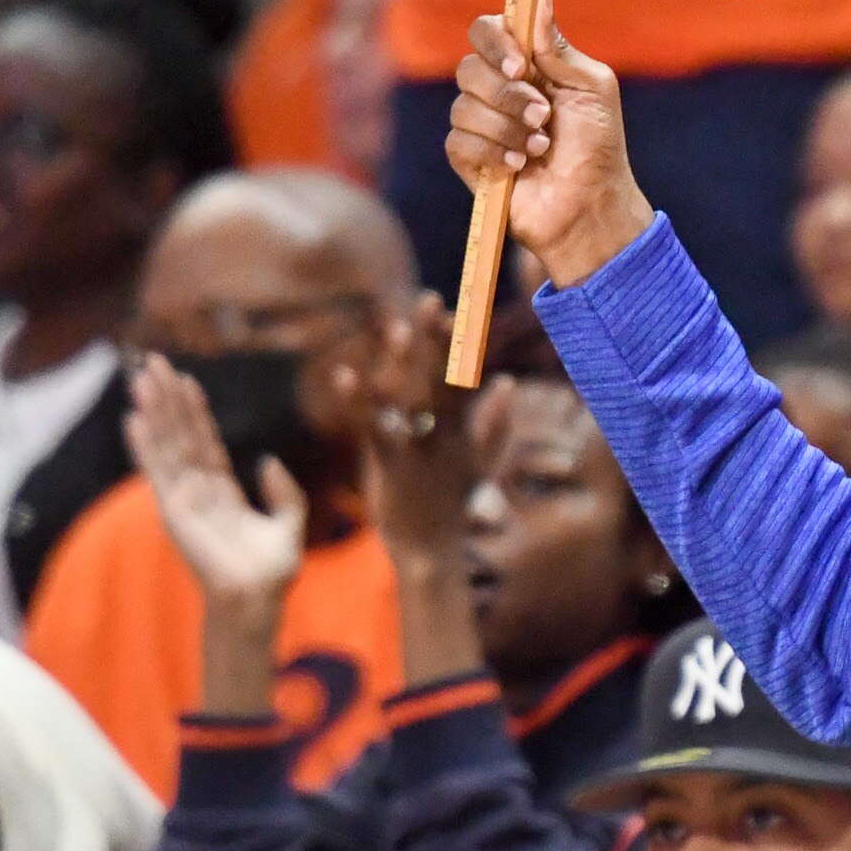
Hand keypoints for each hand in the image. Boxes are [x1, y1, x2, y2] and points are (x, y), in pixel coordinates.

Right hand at [125, 353, 305, 615]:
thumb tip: (267, 461)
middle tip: (153, 362)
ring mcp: (184, 499)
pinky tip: (134, 419)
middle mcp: (198, 490)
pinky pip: (158, 471)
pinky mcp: (174, 511)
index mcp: (222, 491)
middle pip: (179, 435)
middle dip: (168, 399)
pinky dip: (145, 446)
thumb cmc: (272, 571)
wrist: (257, 599)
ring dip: (153, 411)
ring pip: (166, 445)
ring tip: (141, 377)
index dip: (195, 411)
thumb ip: (283, 491)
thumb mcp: (289, 522)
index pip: (205, 441)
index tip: (187, 379)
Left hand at [339, 298, 478, 561]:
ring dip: (401, 362)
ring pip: (409, 399)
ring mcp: (416, 450)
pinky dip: (356, 401)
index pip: (465, 379)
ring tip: (392, 326)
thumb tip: (507, 384)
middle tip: (429, 299)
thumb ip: (495, 424)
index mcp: (463, 432)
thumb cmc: (452, 504)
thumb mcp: (481, 463)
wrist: (430, 551)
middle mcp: (442, 435)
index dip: (460, 345)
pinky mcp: (388, 466)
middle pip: (439, 378)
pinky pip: (371, 428)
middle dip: (434, 339)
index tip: (456, 311)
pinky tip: (343, 374)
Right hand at [446, 0, 656, 288]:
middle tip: (544, 116)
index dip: (495, 41)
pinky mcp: (468, 159)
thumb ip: (558, 47)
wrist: (591, 203)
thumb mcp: (592, 88)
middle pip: (469, 67)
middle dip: (509, 95)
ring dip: (509, 128)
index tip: (521, 65)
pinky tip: (520, 165)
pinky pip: (458, 141)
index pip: (486, 30)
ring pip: (463, 107)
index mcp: (526, 64)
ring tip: (541, 147)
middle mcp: (498, 89)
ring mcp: (480, 123)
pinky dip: (493, 152)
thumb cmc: (598, 145)